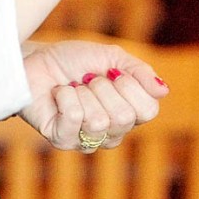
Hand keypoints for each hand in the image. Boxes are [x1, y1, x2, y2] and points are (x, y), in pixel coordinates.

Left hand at [18, 39, 168, 150]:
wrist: (35, 58)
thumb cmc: (72, 60)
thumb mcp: (111, 57)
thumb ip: (139, 72)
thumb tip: (164, 91)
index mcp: (128, 115)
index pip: (148, 111)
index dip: (129, 84)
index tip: (111, 72)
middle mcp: (111, 134)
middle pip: (124, 117)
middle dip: (102, 87)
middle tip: (87, 80)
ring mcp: (86, 140)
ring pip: (99, 120)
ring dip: (82, 92)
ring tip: (72, 88)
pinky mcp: (61, 139)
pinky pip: (75, 118)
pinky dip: (65, 96)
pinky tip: (58, 95)